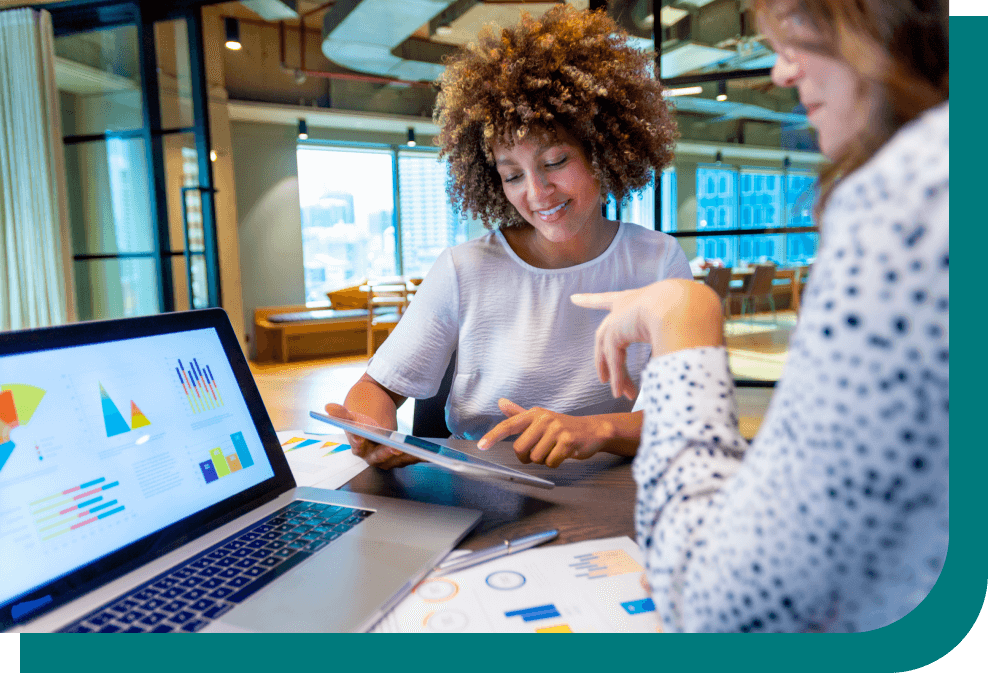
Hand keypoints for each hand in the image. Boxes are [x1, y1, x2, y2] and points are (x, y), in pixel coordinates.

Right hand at [322, 403, 420, 469]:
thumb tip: (329, 406)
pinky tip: (426, 454)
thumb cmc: (362, 416)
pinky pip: (406, 460)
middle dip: (387, 453)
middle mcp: (370, 456)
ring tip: (416, 451)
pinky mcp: (396, 458)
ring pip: (395, 461)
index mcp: (357, 447)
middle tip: (395, 447)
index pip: (358, 447)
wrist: (372, 417)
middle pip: (378, 457)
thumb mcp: (352, 413)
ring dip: (406, 458)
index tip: (363, 437)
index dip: (360, 443)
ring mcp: (384, 458)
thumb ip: (341, 413)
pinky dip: (415, 457)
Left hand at [477, 398, 613, 467]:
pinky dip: (555, 463)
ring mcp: (556, 429)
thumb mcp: (540, 417)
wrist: (592, 430)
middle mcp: (544, 419)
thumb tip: (501, 402)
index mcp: (534, 414)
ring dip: (543, 459)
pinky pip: (551, 462)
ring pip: (536, 457)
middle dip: (527, 456)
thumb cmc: (563, 426)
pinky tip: (563, 453)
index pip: (509, 425)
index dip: (493, 436)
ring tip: (554, 449)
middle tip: (539, 451)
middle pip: (520, 448)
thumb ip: (519, 413)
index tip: (481, 446)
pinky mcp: (568, 441)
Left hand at [571, 279, 723, 399]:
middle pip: (605, 334)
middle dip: (602, 356)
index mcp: (639, 298)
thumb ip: (672, 340)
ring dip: (615, 373)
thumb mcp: (678, 325)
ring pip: (609, 350)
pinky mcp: (615, 331)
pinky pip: (614, 358)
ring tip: (620, 394)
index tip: (573, 299)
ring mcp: (617, 318)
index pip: (608, 299)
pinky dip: (618, 376)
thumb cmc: (690, 311)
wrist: (686, 304)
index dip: (591, 300)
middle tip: (602, 378)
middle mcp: (624, 305)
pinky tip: (620, 393)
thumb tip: (680, 361)